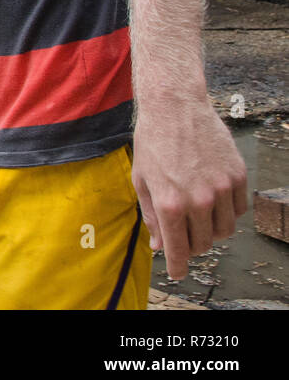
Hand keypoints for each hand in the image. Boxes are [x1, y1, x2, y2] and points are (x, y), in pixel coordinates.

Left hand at [132, 98, 246, 279]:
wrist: (174, 107)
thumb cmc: (152, 142)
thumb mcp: (142, 180)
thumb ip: (151, 216)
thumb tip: (159, 245)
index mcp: (170, 203)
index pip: (179, 249)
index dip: (178, 266)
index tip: (177, 272)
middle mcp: (198, 200)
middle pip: (203, 243)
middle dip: (191, 245)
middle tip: (182, 234)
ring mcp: (221, 189)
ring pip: (224, 231)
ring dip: (210, 230)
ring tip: (197, 215)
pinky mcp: (237, 177)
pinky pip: (238, 210)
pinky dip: (227, 212)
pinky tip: (212, 200)